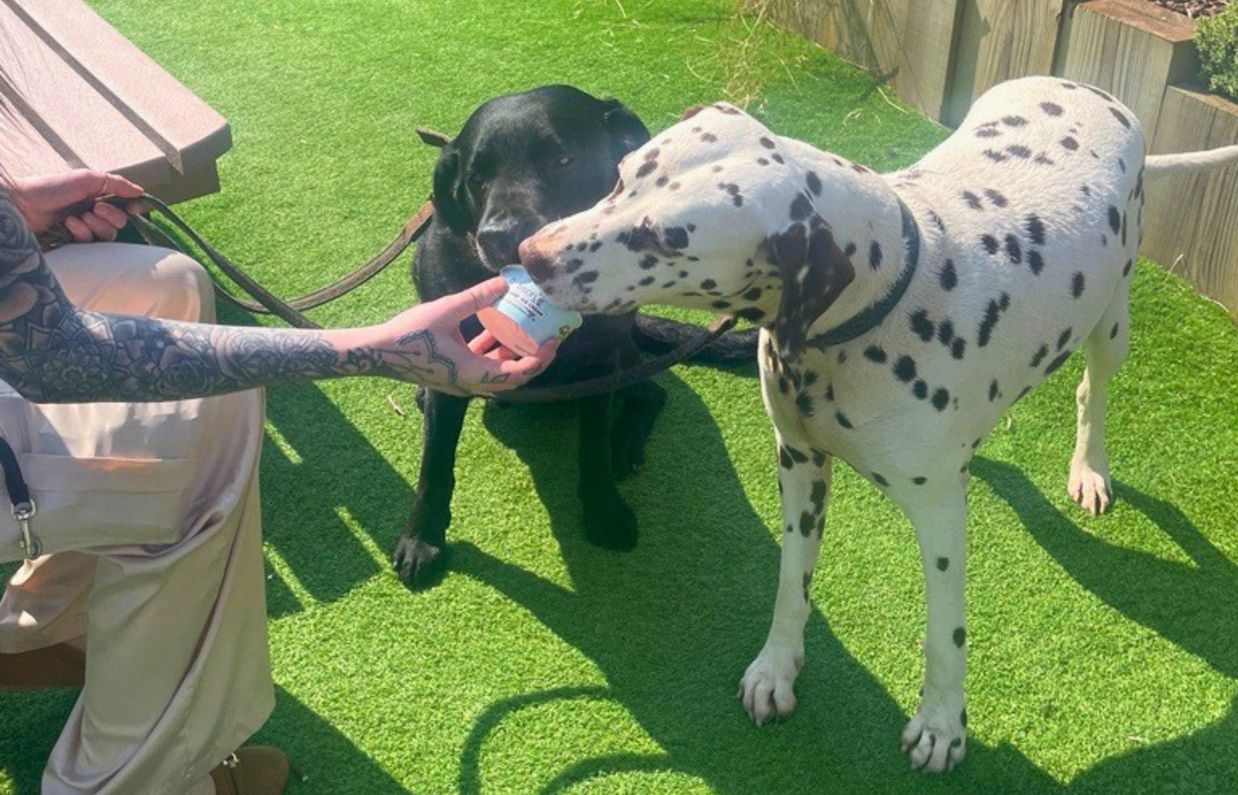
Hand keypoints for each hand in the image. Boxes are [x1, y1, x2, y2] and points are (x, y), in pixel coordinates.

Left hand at [10, 170, 143, 241]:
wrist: (24, 205)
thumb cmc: (52, 187)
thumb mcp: (87, 178)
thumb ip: (116, 183)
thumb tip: (142, 192)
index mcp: (98, 195)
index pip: (125, 204)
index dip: (133, 207)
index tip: (134, 208)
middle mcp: (94, 211)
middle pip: (120, 222)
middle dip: (110, 216)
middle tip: (94, 208)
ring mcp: (85, 227)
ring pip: (108, 235)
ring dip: (95, 225)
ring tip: (77, 217)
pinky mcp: (76, 242)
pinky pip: (92, 243)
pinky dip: (82, 232)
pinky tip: (68, 224)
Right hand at [373, 277, 557, 394]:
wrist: (378, 352)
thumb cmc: (409, 334)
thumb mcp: (446, 310)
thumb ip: (477, 297)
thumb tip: (505, 281)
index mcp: (472, 372)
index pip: (517, 373)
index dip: (539, 358)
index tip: (553, 341)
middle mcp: (471, 382)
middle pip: (513, 376)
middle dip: (534, 357)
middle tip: (550, 337)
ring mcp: (462, 380)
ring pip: (499, 372)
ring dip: (514, 354)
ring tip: (529, 330)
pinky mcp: (455, 373)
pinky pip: (483, 366)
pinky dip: (494, 351)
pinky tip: (497, 329)